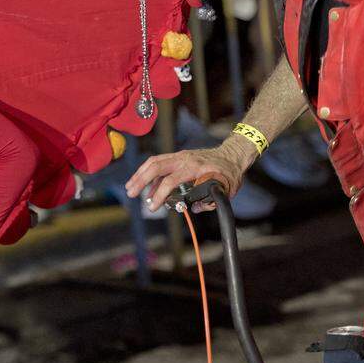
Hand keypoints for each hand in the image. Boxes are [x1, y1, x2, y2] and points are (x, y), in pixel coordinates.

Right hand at [124, 139, 253, 211]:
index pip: (171, 180)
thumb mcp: (225, 190)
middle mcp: (184, 159)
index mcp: (195, 167)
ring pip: (154, 162)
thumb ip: (209, 201)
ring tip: (131, 187)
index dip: (160, 194)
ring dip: (140, 174)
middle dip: (141, 180)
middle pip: (156, 166)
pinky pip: (159, 163)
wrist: (232, 155)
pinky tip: (147, 187)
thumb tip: (193, 208)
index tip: (153, 207)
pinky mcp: (178, 157)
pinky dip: (149, 173)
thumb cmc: (229, 173)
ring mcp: (180, 156)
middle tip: (131, 193)